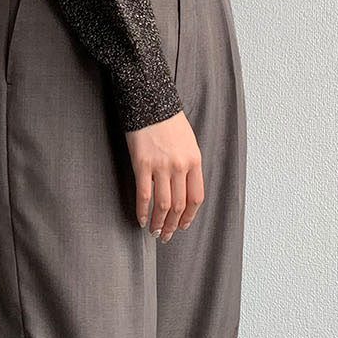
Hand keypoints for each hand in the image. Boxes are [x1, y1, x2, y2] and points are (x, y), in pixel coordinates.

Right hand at [125, 110, 203, 241]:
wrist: (150, 101)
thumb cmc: (168, 121)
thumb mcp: (188, 142)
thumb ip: (188, 165)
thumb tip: (182, 189)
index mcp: (194, 161)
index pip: (196, 197)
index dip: (189, 216)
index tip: (183, 225)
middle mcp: (180, 166)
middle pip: (179, 205)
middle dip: (173, 225)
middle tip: (167, 236)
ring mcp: (160, 166)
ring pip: (162, 205)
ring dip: (159, 223)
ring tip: (155, 232)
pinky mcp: (142, 165)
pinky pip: (144, 195)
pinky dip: (142, 211)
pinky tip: (141, 220)